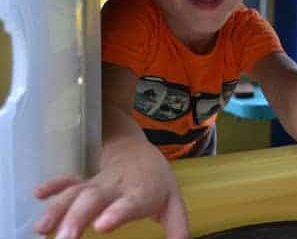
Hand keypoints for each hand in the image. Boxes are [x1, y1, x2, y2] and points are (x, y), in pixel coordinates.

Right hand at [33, 141, 189, 238]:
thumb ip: (177, 227)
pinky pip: (66, 182)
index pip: (130, 203)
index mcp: (140, 193)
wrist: (136, 149)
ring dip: (58, 209)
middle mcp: (116, 187)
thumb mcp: (172, 203)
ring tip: (42, 229)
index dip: (117, 213)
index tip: (102, 226)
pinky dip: (53, 187)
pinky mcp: (82, 181)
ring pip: (75, 193)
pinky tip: (38, 194)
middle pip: (94, 199)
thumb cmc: (156, 183)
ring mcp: (96, 183)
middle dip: (77, 218)